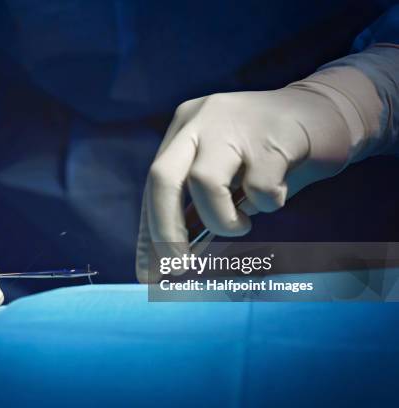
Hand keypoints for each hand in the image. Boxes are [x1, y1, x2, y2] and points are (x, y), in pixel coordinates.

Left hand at [136, 66, 382, 281]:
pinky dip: (268, 203)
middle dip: (165, 229)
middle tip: (178, 264)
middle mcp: (202, 119)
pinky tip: (279, 190)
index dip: (151, 230)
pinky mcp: (272, 135)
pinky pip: (258, 187)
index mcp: (185, 128)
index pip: (156, 183)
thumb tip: (170, 259)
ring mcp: (235, 122)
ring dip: (223, 220)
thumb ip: (199, 209)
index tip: (151, 272)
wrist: (328, 113)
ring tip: (243, 223)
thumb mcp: (227, 176)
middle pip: (163, 177)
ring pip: (205, 182)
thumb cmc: (269, 155)